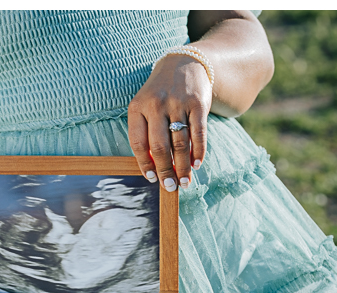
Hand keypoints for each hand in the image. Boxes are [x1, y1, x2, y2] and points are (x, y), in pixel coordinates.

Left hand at [128, 54, 212, 190]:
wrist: (184, 63)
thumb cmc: (161, 95)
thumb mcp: (146, 108)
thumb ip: (148, 134)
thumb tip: (156, 169)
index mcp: (138, 107)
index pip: (138, 143)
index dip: (145, 165)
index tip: (152, 179)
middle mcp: (157, 103)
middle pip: (160, 147)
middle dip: (165, 171)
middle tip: (170, 187)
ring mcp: (178, 102)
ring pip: (180, 143)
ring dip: (183, 166)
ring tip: (184, 182)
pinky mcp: (198, 103)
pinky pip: (198, 133)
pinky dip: (198, 152)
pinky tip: (197, 165)